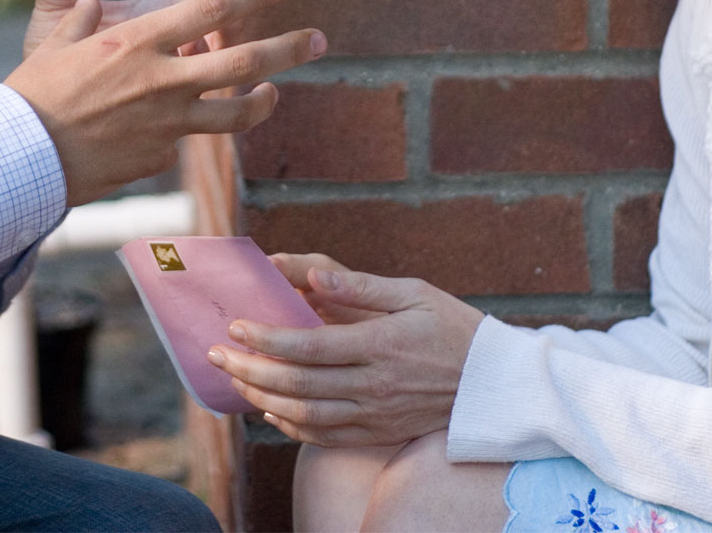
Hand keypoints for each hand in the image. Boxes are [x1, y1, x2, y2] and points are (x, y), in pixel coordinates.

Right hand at [5, 0, 324, 205]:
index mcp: (138, 40)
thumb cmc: (32, 93)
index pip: (212, 7)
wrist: (21, 158)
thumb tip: (93, 8)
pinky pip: (183, 138)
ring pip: (235, 112)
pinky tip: (169, 129)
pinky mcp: (159, 157)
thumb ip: (83, 20)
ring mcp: (166, 123)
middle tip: (318, 38)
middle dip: (287, 47)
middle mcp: (162, 80)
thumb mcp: (55, 40)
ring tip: (277, 92)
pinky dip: (182, 130)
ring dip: (264, 100)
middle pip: (242, 59)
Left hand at [206, 264, 484, 446]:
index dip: (266, 338)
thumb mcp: (412, 293)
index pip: (309, 345)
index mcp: (382, 343)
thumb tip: (311, 274)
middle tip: (216, 354)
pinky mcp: (380, 432)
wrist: (495, 384)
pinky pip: (325, 437)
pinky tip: (270, 411)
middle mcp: (376, 384)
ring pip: (306, 415)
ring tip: (234, 380)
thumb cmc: (453, 327)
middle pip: (298, 384)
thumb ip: (359, 286)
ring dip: (263, 399)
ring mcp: (377, 414)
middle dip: (250, 369)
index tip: (235, 327)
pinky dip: (291, 427)